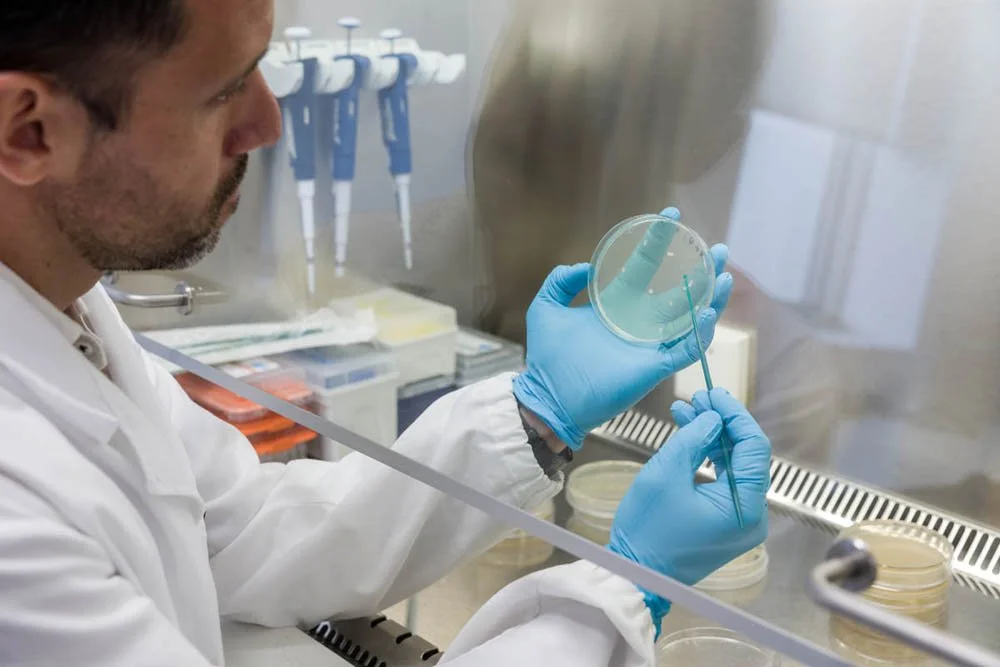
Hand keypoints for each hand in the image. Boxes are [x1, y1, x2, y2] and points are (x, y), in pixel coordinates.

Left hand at [512, 207, 732, 448]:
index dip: (657, 241)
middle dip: (699, 268)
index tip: (670, 216)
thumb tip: (589, 265)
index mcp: (616, 305)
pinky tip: (707, 310)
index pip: (644, 266)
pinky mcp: (655, 367)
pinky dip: (700, 331)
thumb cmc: (546, 359)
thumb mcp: (546, 307)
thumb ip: (561, 281)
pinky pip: (686, 348)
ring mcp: (649, 344)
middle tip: (716, 248)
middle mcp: (638, 322)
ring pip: (690, 317)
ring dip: (710, 296)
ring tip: (724, 273)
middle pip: (678, 289)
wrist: (548, 397)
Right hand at [608, 388, 770, 628]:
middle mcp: (753, 515)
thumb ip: (693, 438)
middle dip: (721, 423)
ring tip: (686, 411)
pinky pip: (725, 482)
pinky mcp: (727, 523)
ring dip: (712, 437)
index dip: (733, 414)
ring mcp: (741, 521)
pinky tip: (689, 436)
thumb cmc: (648, 529)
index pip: (753, 446)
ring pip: (734, 465)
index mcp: (745, 505)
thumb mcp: (666, 473)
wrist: (636, 573)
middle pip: (746, 455)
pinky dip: (708, 458)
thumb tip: (713, 418)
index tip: (713, 394)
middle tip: (697, 398)